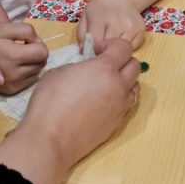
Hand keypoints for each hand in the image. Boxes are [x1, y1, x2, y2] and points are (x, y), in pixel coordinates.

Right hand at [0, 23, 48, 94]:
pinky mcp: (12, 91)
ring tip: (18, 57)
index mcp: (14, 56)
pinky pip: (31, 80)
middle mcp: (16, 74)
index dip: (37, 43)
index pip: (43, 52)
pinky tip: (15, 67)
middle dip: (36, 53)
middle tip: (23, 48)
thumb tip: (37, 40)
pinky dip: (27, 72)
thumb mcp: (3, 28)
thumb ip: (25, 30)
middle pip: (42, 62)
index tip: (26, 40)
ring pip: (38, 71)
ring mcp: (14, 84)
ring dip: (32, 63)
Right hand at [19, 38, 140, 167]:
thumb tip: (86, 69)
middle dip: (122, 61)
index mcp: (105, 69)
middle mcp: (119, 86)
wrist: (51, 138)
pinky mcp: (117, 123)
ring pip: (135, 87)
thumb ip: (80, 66)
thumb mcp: (59, 72)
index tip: (96, 50)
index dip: (111, 45)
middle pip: (135, 66)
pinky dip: (120, 98)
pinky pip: (127, 105)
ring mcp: (120, 107)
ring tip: (106, 84)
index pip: (124, 47)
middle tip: (103, 66)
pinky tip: (103, 102)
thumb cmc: (49, 101)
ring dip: (125, 81)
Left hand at [77, 0, 146, 50]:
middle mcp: (117, 22)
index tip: (91, 50)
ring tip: (111, 44)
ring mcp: (131, 27)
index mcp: (99, 18)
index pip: (95, 42)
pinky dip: (126, 49)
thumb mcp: (86, 16)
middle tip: (100, 49)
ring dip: (115, 50)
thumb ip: (82, 35)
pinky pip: (132, 48)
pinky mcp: (141, 31)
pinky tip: (121, 40)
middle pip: (109, 47)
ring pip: (121, 50)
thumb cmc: (100, 8)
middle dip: (103, 51)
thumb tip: (83, 53)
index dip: (92, 50)